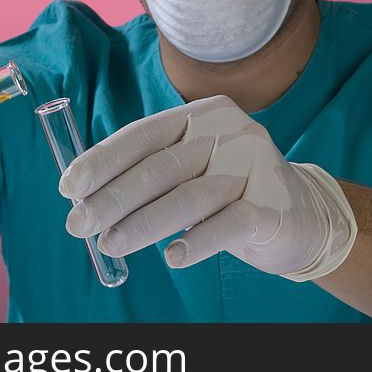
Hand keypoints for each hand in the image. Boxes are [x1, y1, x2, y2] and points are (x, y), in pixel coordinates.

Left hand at [60, 95, 355, 280]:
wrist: (302, 215)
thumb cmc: (230, 191)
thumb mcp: (190, 170)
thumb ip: (149, 173)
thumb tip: (85, 197)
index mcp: (202, 115)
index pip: (143, 134)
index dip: (103, 160)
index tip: (69, 187)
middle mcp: (229, 133)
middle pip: (160, 167)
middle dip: (112, 198)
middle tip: (79, 225)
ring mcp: (254, 166)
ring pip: (189, 197)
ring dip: (143, 224)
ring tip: (111, 244)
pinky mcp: (273, 206)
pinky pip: (229, 225)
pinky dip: (197, 242)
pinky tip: (172, 257)